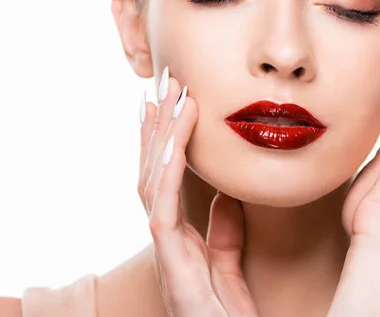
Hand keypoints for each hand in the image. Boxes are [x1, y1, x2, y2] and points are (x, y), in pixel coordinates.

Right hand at [137, 70, 258, 316]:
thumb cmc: (223, 315)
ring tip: (167, 98)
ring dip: (159, 136)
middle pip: (153, 170)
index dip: (163, 142)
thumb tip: (227, 195)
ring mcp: (164, 246)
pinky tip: (174, 139)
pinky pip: (163, 204)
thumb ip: (223, 231)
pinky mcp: (170, 258)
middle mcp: (164, 236)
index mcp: (178, 236)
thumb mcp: (227, 264)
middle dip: (156, 127)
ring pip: (152, 179)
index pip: (165, 179)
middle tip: (163, 86)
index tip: (168, 107)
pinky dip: (168, 167)